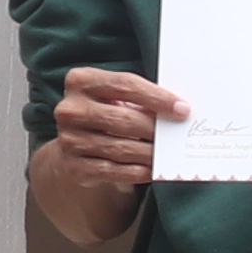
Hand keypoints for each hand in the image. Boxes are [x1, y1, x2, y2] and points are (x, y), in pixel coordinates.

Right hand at [36, 67, 184, 244]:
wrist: (74, 144)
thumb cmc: (106, 112)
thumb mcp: (116, 96)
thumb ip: (139, 98)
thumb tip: (178, 110)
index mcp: (80, 81)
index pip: (125, 85)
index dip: (156, 97)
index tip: (182, 109)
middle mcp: (70, 109)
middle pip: (124, 119)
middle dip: (155, 128)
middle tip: (178, 135)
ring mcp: (69, 139)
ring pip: (121, 148)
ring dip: (150, 153)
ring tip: (169, 153)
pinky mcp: (74, 167)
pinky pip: (114, 171)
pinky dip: (138, 171)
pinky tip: (153, 169)